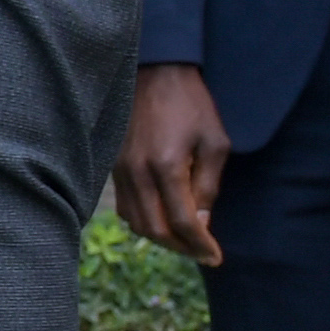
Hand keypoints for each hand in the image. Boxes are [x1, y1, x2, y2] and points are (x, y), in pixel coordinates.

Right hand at [113, 63, 231, 266]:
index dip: (201, 245)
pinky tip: (162, 218)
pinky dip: (144, 221)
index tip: (216, 258)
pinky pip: (124, 206)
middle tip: (203, 253)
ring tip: (185, 240)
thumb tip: (201, 223)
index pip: (182, 222)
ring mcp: (120, 170)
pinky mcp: (112, 166)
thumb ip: (208, 185)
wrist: (154, 73)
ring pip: (136, 222)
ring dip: (161, 238)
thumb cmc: (192, 105)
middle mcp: (138, 172)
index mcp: (167, 166)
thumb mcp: (215, 142)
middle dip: (181, 248)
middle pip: (155, 229)